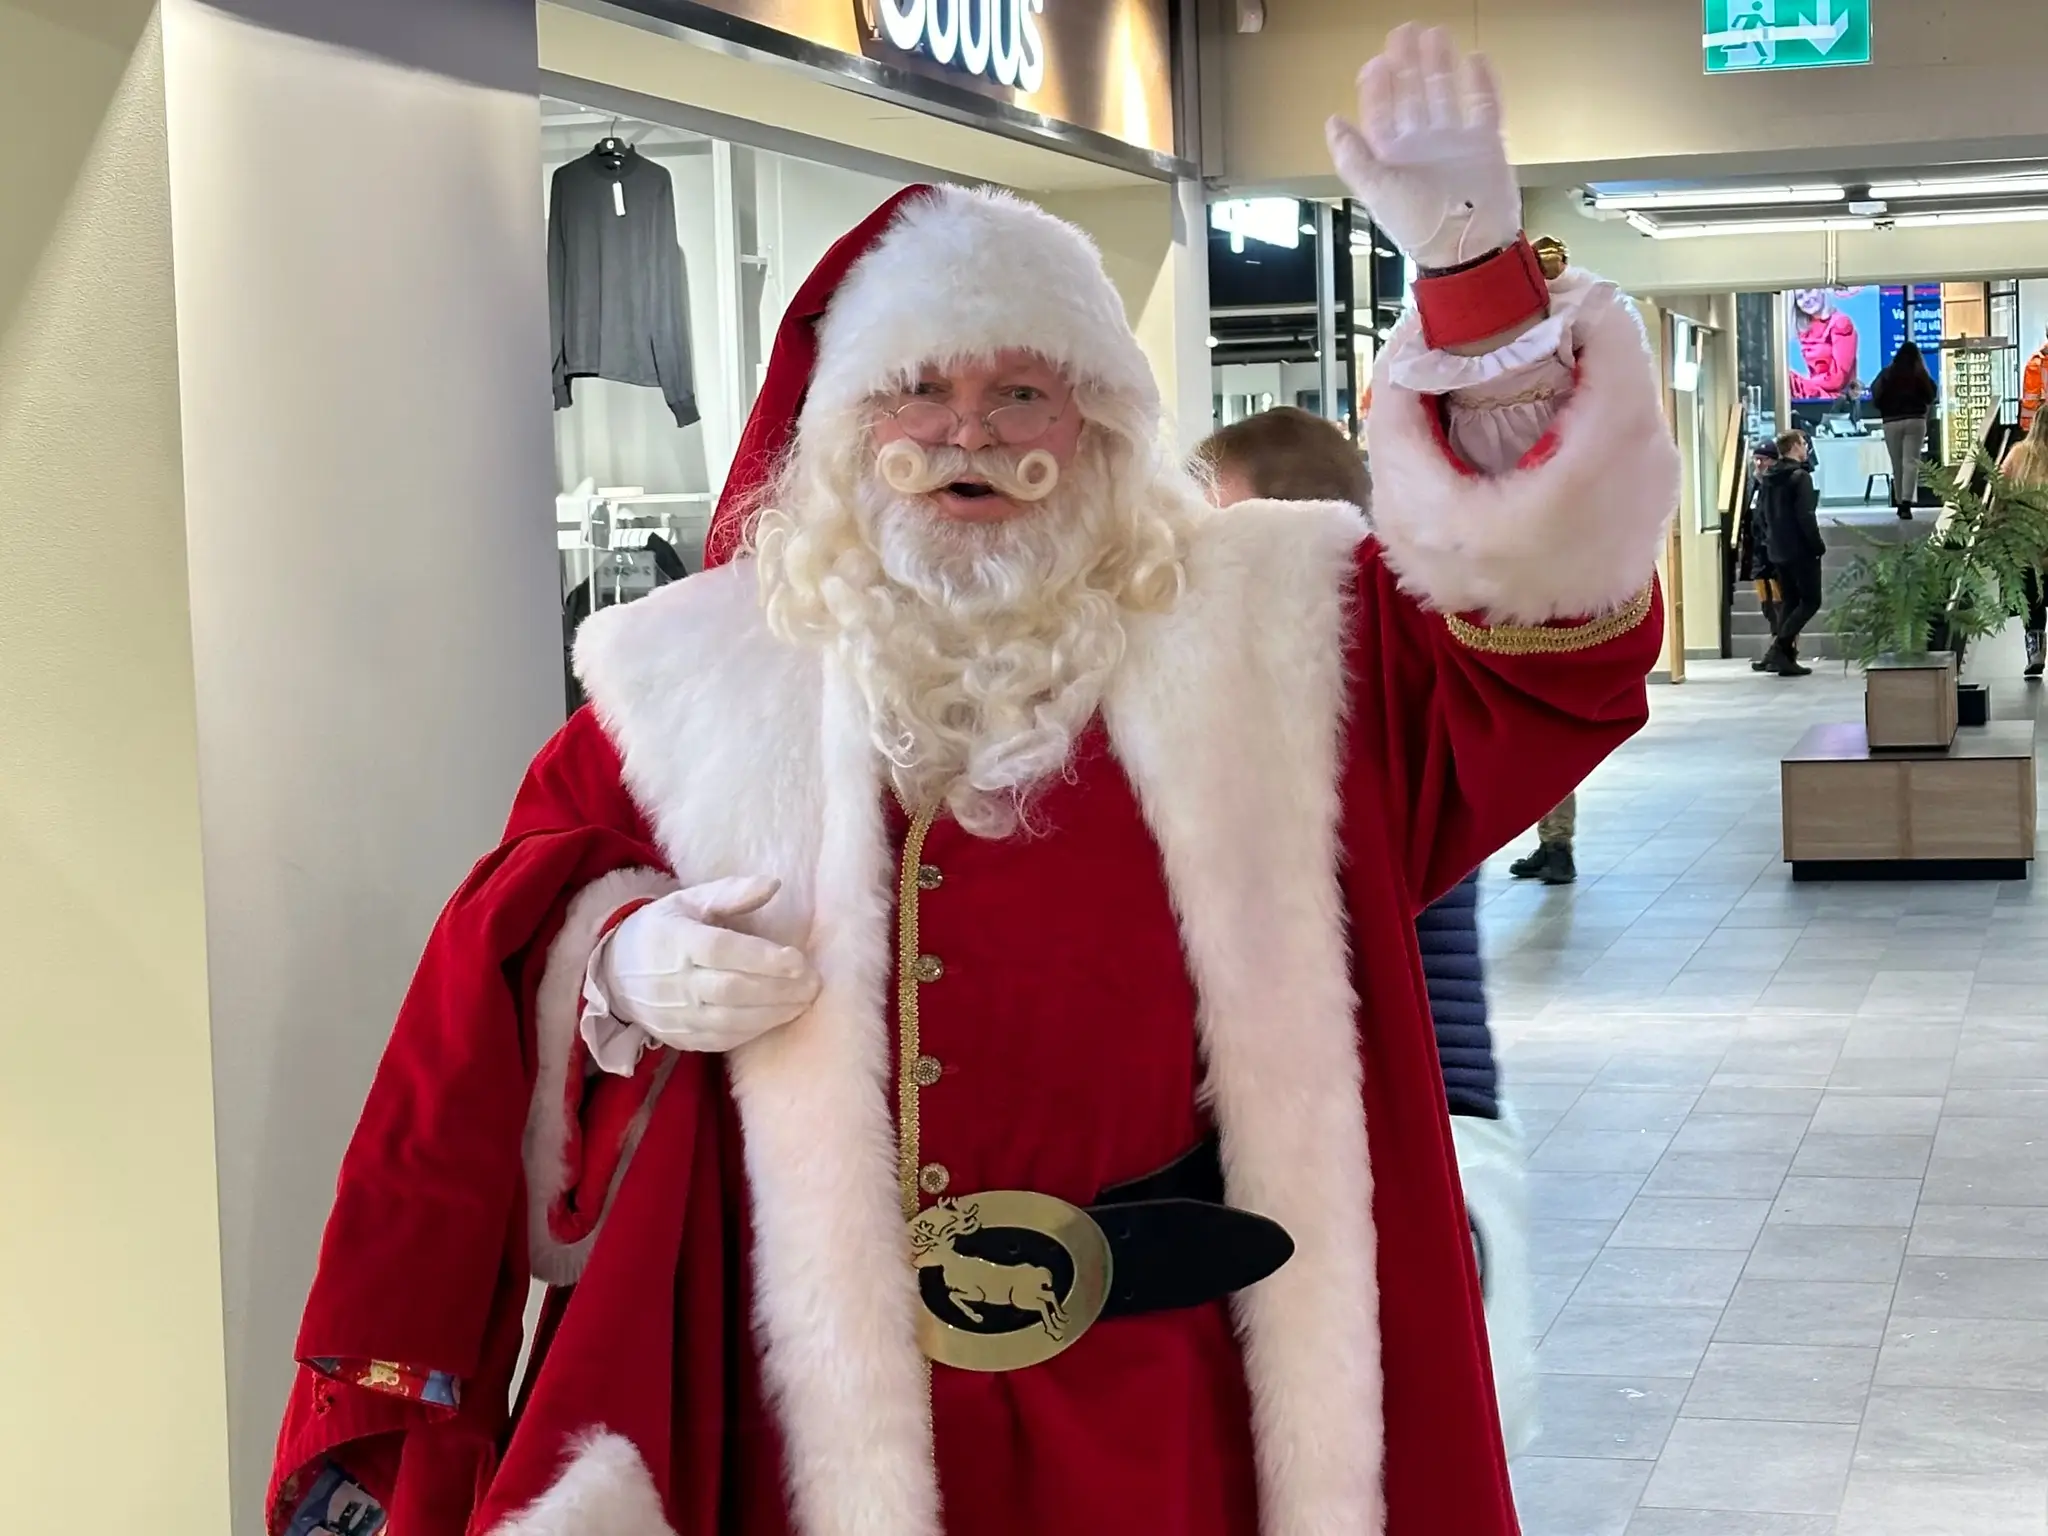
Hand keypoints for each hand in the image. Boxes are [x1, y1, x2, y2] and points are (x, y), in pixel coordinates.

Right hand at [601, 875, 820, 1052]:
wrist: (614, 973)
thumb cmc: (662, 930)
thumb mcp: (689, 901)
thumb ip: (731, 893)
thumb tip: (773, 884)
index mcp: (676, 941)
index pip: (722, 951)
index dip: (763, 958)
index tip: (799, 960)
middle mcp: (673, 981)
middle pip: (732, 989)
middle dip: (778, 989)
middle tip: (814, 983)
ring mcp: (675, 1015)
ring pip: (730, 1020)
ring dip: (773, 1013)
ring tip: (804, 1001)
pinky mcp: (680, 1038)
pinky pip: (722, 1040)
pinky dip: (755, 1030)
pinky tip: (779, 1017)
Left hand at [1325, 23, 1520, 270]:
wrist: (1468, 246)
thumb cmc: (1418, 224)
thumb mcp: (1376, 190)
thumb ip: (1353, 156)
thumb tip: (1332, 121)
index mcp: (1392, 156)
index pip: (1381, 112)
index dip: (1377, 86)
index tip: (1376, 61)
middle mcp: (1421, 145)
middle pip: (1413, 94)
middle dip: (1408, 63)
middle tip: (1406, 31)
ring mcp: (1454, 142)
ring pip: (1445, 93)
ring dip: (1440, 65)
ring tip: (1436, 35)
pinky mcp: (1485, 144)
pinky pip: (1483, 107)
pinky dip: (1480, 84)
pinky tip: (1475, 60)